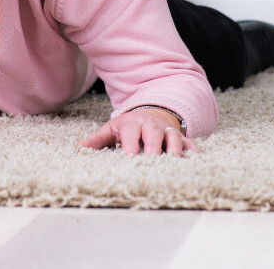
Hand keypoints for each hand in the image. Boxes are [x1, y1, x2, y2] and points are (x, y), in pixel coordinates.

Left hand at [78, 106, 199, 156]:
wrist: (150, 112)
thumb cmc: (127, 127)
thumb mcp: (111, 130)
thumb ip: (96, 140)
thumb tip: (79, 148)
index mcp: (132, 122)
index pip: (131, 132)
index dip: (130, 145)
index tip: (129, 157)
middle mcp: (151, 124)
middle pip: (153, 133)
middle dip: (153, 146)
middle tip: (151, 161)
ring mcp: (167, 129)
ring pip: (173, 136)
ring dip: (174, 148)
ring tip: (173, 162)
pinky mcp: (180, 137)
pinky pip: (188, 142)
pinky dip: (191, 150)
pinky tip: (194, 160)